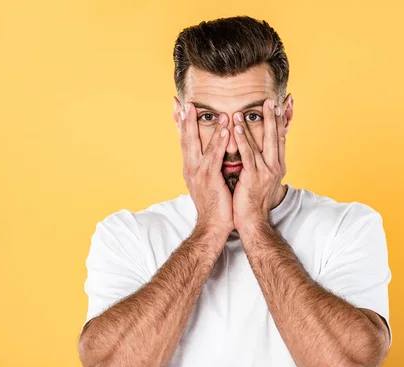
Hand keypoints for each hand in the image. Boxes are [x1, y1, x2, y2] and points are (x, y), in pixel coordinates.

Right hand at [177, 101, 233, 236]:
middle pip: (185, 139)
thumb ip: (209, 168)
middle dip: (184, 120)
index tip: (179, 108)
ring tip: (204, 109)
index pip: (185, 142)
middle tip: (184, 102)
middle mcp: (190, 169)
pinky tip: (225, 130)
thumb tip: (213, 156)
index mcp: (190, 169)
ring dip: (202, 126)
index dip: (181, 125)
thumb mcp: (209, 183)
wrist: (213, 227)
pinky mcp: (208, 179)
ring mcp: (198, 174)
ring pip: (198, 145)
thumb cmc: (216, 206)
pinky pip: (214, 156)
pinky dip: (218, 142)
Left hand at [232, 98, 286, 232]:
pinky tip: (236, 127)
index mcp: (277, 166)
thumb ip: (262, 163)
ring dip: (252, 125)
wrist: (252, 222)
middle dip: (273, 117)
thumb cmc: (253, 201)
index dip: (281, 122)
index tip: (280, 106)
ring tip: (245, 109)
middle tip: (271, 100)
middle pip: (276, 137)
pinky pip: (248, 155)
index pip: (281, 139)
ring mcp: (265, 172)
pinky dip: (243, 140)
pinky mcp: (253, 178)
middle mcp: (275, 167)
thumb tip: (260, 151)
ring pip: (260, 143)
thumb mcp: (262, 179)